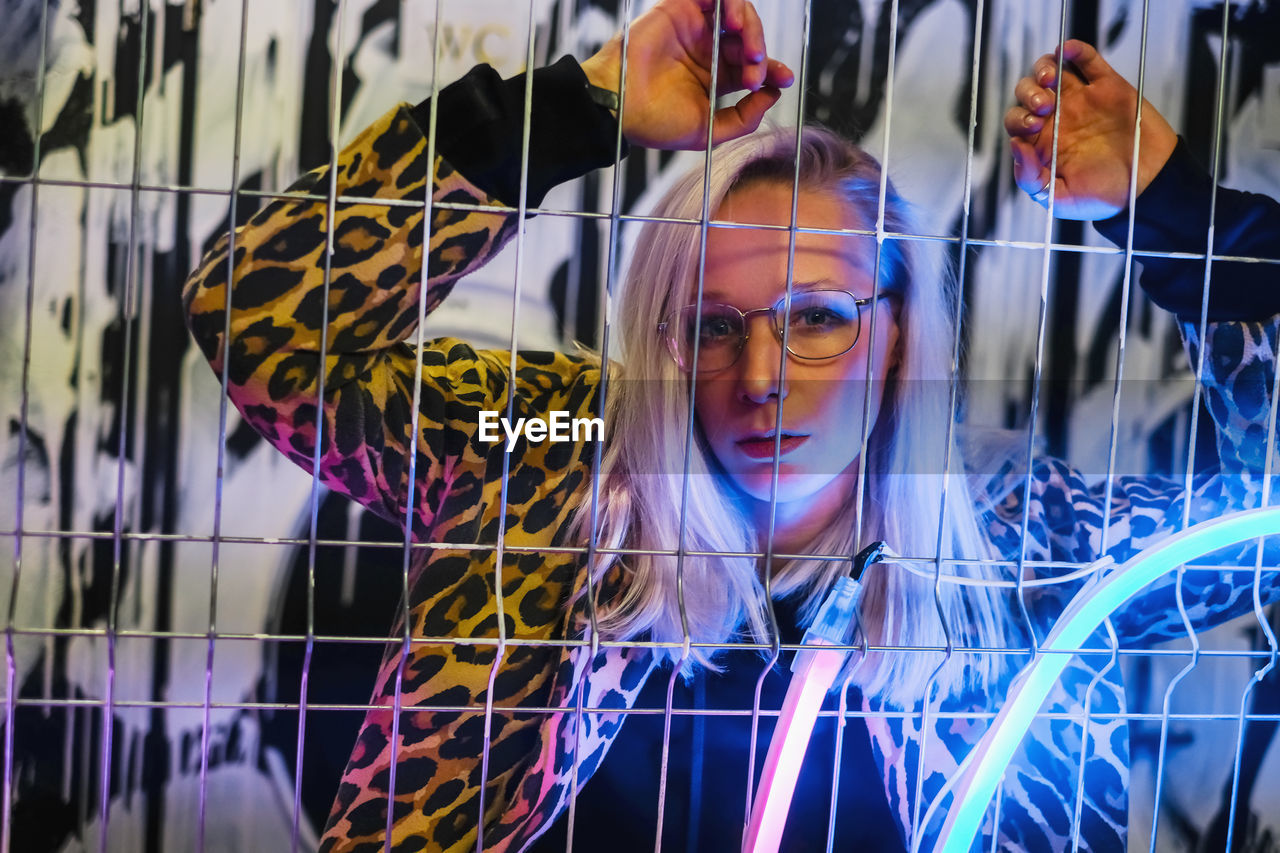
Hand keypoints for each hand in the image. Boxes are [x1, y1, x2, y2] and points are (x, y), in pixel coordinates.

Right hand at [579, 0, 794, 149]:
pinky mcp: (679, 8)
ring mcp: (694, 28)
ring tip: (749, 49)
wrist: (620, 108)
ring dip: (751, 26)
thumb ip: (744, 118)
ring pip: (736, 12)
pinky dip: (730, 1)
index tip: (784, 79)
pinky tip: (733, 23)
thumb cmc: (656, 123)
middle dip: (760, 53)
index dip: (773, 69)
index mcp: (715, 77)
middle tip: (755, 73)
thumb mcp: (709, 130)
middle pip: (749, 38)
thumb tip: (772, 95)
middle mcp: (707, 50)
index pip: (753, 65)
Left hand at [1004, 39, 1177, 219]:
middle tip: (1043, 107)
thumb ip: (1030, 179)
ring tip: (1049, 81)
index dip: (1018, 120)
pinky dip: (1075, 51)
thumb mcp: (1059, 199)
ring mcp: (1081, 101)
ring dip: (1044, 69)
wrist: (1149, 184)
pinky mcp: (1107, 87)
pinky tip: (1066, 51)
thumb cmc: (1104, 196)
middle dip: (1027, 93)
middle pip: (1028, 93)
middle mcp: (1058, 119)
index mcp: (1043, 144)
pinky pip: (1087, 61)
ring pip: (1052, 72)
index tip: (1032, 128)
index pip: (1016, 122)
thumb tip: (1015, 147)